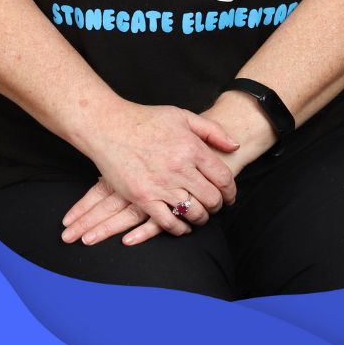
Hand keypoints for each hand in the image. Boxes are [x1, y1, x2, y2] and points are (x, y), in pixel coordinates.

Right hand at [63, 105, 239, 246]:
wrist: (108, 126)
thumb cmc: (145, 119)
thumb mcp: (182, 115)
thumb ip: (212, 130)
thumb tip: (235, 146)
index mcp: (192, 148)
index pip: (223, 178)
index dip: (231, 191)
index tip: (230, 196)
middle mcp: (179, 168)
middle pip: (212, 199)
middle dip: (218, 206)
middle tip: (215, 206)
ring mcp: (161, 185)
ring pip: (193, 213)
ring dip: (200, 218)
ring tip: (199, 215)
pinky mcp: (143, 197)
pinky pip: (168, 222)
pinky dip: (179, 228)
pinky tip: (182, 226)